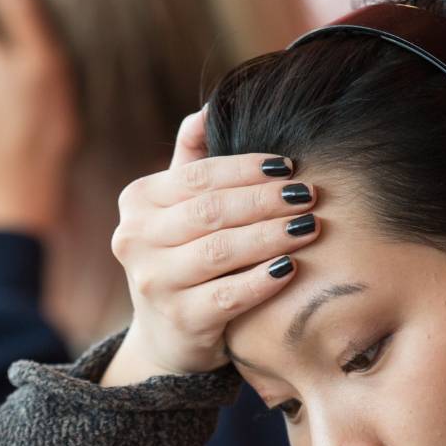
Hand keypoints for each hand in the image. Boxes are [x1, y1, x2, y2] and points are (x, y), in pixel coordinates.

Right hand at [102, 108, 320, 385]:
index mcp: (137, 202)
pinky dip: (263, 279)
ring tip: (310, 226)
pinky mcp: (179, 320)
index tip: (290, 165)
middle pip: (211, 211)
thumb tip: (208, 107)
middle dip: (266, 200)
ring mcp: (154, 282)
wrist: (166, 337)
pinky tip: (292, 267)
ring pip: (220, 251)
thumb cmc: (182, 258)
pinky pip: (229, 295)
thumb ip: (190, 160)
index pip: (198, 176)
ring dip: (271, 235)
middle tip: (309, 194)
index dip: (247, 168)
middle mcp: (135, 240)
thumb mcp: (177, 209)